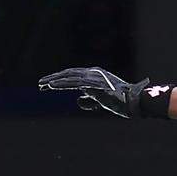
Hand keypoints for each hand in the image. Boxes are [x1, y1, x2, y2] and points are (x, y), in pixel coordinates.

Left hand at [37, 68, 163, 117]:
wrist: (135, 102)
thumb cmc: (123, 102)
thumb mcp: (102, 100)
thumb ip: (89, 99)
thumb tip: (77, 101)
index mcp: (96, 75)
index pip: (74, 75)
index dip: (61, 79)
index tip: (49, 85)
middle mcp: (93, 73)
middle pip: (68, 74)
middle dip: (54, 79)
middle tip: (41, 84)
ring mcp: (93, 77)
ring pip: (68, 77)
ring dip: (53, 81)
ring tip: (41, 85)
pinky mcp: (93, 84)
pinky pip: (73, 83)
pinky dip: (61, 84)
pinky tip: (51, 86)